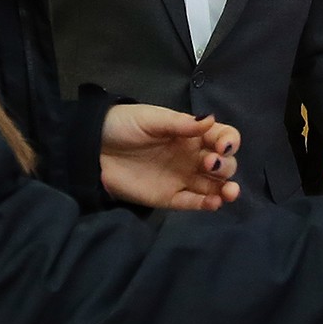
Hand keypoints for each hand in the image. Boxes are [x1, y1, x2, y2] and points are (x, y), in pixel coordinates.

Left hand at [99, 106, 239, 210]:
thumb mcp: (152, 119)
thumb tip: (210, 120)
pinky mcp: (169, 197)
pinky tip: (214, 203)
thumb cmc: (124, 126)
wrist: (93, 148)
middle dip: (226, 166)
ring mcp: (182, 178)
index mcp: (192, 134)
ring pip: (214, 186)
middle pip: (223, 164)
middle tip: (210, 163)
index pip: (223, 137)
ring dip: (226, 189)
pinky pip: (193, 202)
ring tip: (229, 192)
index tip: (223, 146)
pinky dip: (207, 204)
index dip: (230, 141)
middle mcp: (192, 157)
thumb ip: (180, 123)